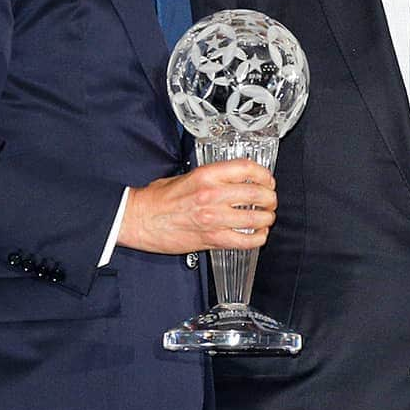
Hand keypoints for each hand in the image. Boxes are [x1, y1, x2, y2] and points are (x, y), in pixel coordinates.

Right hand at [118, 159, 276, 254]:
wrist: (139, 219)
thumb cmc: (157, 199)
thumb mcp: (185, 176)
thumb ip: (211, 178)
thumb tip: (233, 180)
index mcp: (206, 175)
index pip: (247, 169)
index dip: (264, 174)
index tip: (267, 179)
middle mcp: (212, 195)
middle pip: (257, 193)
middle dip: (270, 198)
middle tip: (270, 200)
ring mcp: (213, 218)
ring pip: (255, 218)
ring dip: (267, 218)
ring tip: (266, 217)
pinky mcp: (211, 240)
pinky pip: (244, 241)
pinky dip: (257, 239)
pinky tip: (258, 235)